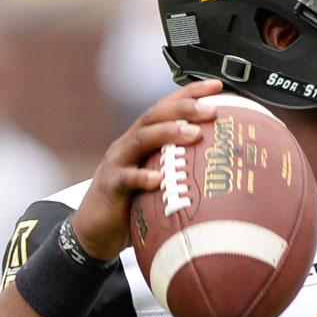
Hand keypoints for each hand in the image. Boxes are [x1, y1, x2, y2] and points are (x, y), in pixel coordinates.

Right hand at [70, 80, 221, 259]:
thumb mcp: (158, 180)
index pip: (166, 107)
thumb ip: (179, 168)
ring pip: (141, 139)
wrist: (94, 230)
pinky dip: (142, 177)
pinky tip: (158, 179)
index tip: (217, 86)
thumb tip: (222, 169)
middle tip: (212, 110)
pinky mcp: (110, 186)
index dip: (190, 93)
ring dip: (169, 133)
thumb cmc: (132, 205)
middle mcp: (128, 144)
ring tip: (195, 133)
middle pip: (155, 115)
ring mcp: (117, 163)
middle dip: (184, 107)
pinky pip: (126, 179)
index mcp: (142, 139)